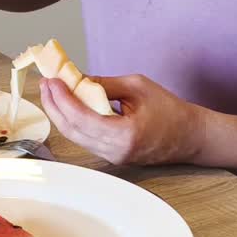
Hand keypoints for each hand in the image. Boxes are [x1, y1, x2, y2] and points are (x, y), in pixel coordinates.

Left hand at [39, 74, 207, 165]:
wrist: (191, 136)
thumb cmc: (170, 110)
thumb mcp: (137, 87)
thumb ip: (104, 84)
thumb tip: (74, 78)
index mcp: (124, 134)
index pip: (81, 118)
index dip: (62, 99)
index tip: (52, 80)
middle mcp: (115, 151)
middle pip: (71, 130)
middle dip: (54, 105)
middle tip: (46, 83)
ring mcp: (112, 157)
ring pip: (74, 136)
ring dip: (59, 113)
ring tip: (52, 91)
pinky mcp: (111, 156)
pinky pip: (84, 139)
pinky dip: (72, 121)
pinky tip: (67, 104)